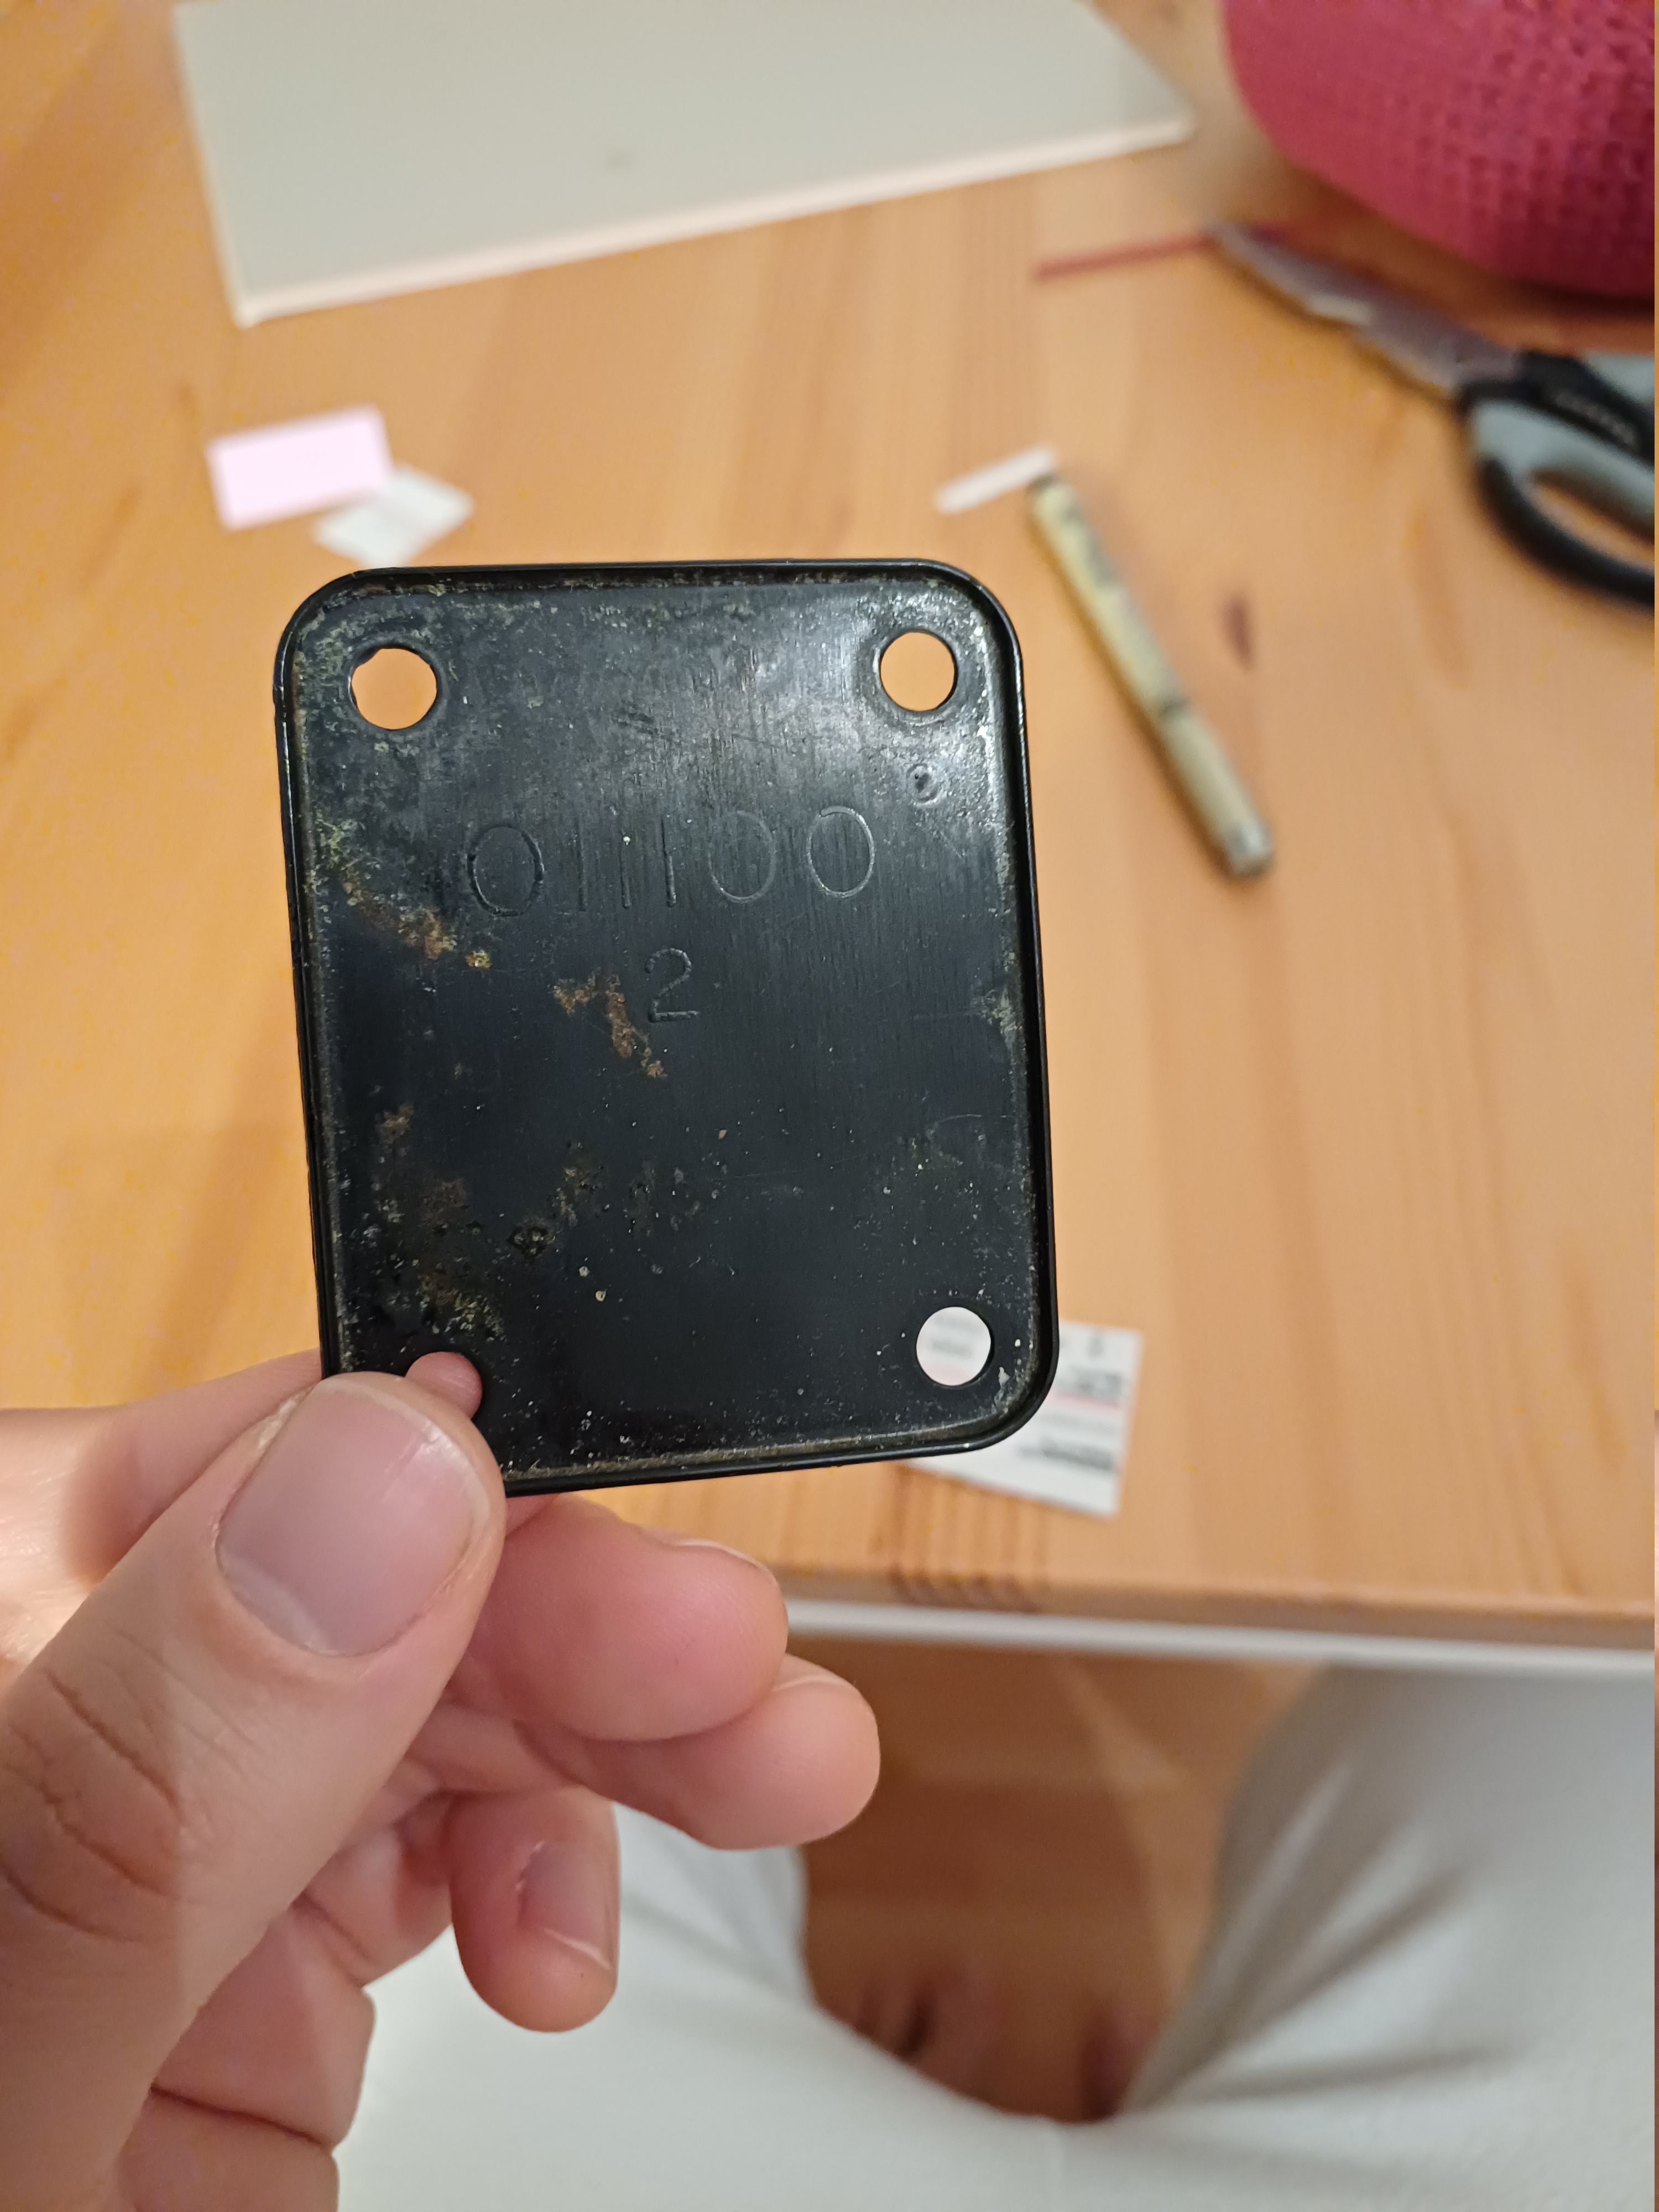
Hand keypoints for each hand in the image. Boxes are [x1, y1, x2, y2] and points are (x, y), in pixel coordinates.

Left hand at [0, 1353, 877, 2210]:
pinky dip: (543, 1846)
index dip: (413, 1473)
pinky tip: (563, 1929)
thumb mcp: (15, 2067)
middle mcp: (42, 1738)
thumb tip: (376, 1479)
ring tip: (764, 1760)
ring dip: (605, 1713)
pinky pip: (428, 1827)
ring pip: (414, 1680)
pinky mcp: (244, 1959)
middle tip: (739, 1675)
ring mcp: (149, 1846)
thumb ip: (146, 1776)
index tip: (607, 1531)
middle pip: (332, 1566)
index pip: (176, 1479)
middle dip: (559, 1609)